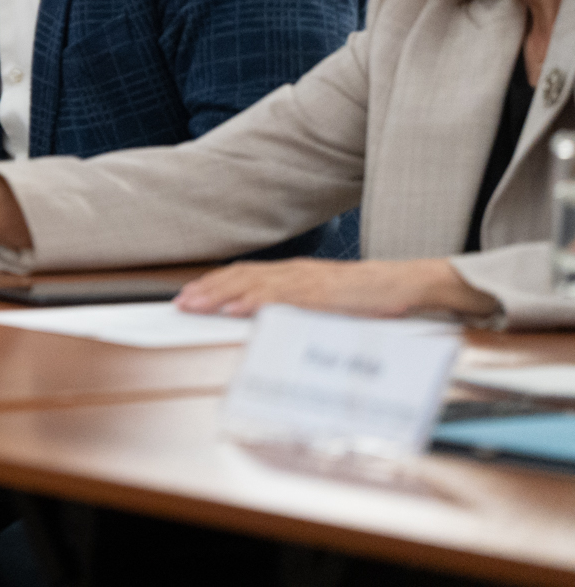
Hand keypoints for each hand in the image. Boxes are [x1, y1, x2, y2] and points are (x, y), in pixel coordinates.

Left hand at [175, 257, 499, 319]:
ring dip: (222, 295)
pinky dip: (258, 302)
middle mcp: (297, 272)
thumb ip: (297, 305)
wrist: (410, 283)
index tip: (188, 294)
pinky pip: (285, 298)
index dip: (214, 284)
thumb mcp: (326, 302)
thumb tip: (263, 317)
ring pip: (257, 285)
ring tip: (197, 305)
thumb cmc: (369, 297)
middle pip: (242, 277)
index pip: (245, 275)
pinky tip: (237, 309)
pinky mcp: (326, 293)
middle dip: (208, 290)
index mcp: (295, 274)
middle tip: (180, 303)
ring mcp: (311, 281)